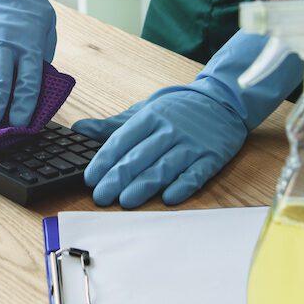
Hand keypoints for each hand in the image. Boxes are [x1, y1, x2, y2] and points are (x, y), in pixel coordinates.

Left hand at [74, 32, 302, 207]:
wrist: (224, 101)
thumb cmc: (178, 109)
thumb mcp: (144, 110)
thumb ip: (113, 125)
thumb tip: (79, 129)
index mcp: (150, 117)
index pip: (122, 140)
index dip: (105, 160)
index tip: (90, 178)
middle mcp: (169, 130)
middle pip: (140, 157)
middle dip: (118, 178)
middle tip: (101, 196)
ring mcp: (191, 144)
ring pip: (164, 167)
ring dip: (144, 185)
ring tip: (126, 201)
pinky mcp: (212, 157)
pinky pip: (196, 173)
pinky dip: (183, 186)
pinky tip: (169, 198)